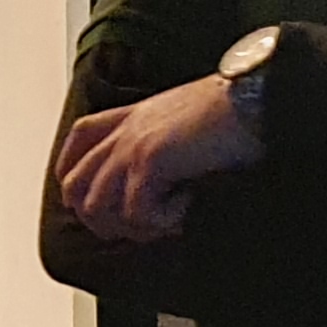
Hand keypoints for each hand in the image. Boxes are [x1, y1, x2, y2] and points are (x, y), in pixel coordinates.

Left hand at [53, 77, 259, 243]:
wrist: (253, 100)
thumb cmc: (232, 112)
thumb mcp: (182, 122)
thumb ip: (161, 144)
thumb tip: (157, 186)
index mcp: (131, 116)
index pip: (79, 140)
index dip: (73, 175)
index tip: (90, 202)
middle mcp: (125, 129)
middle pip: (75, 184)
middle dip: (99, 218)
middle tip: (139, 225)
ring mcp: (132, 144)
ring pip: (97, 207)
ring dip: (130, 225)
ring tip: (164, 220)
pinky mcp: (149, 160)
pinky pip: (136, 213)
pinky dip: (161, 222)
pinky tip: (186, 206)